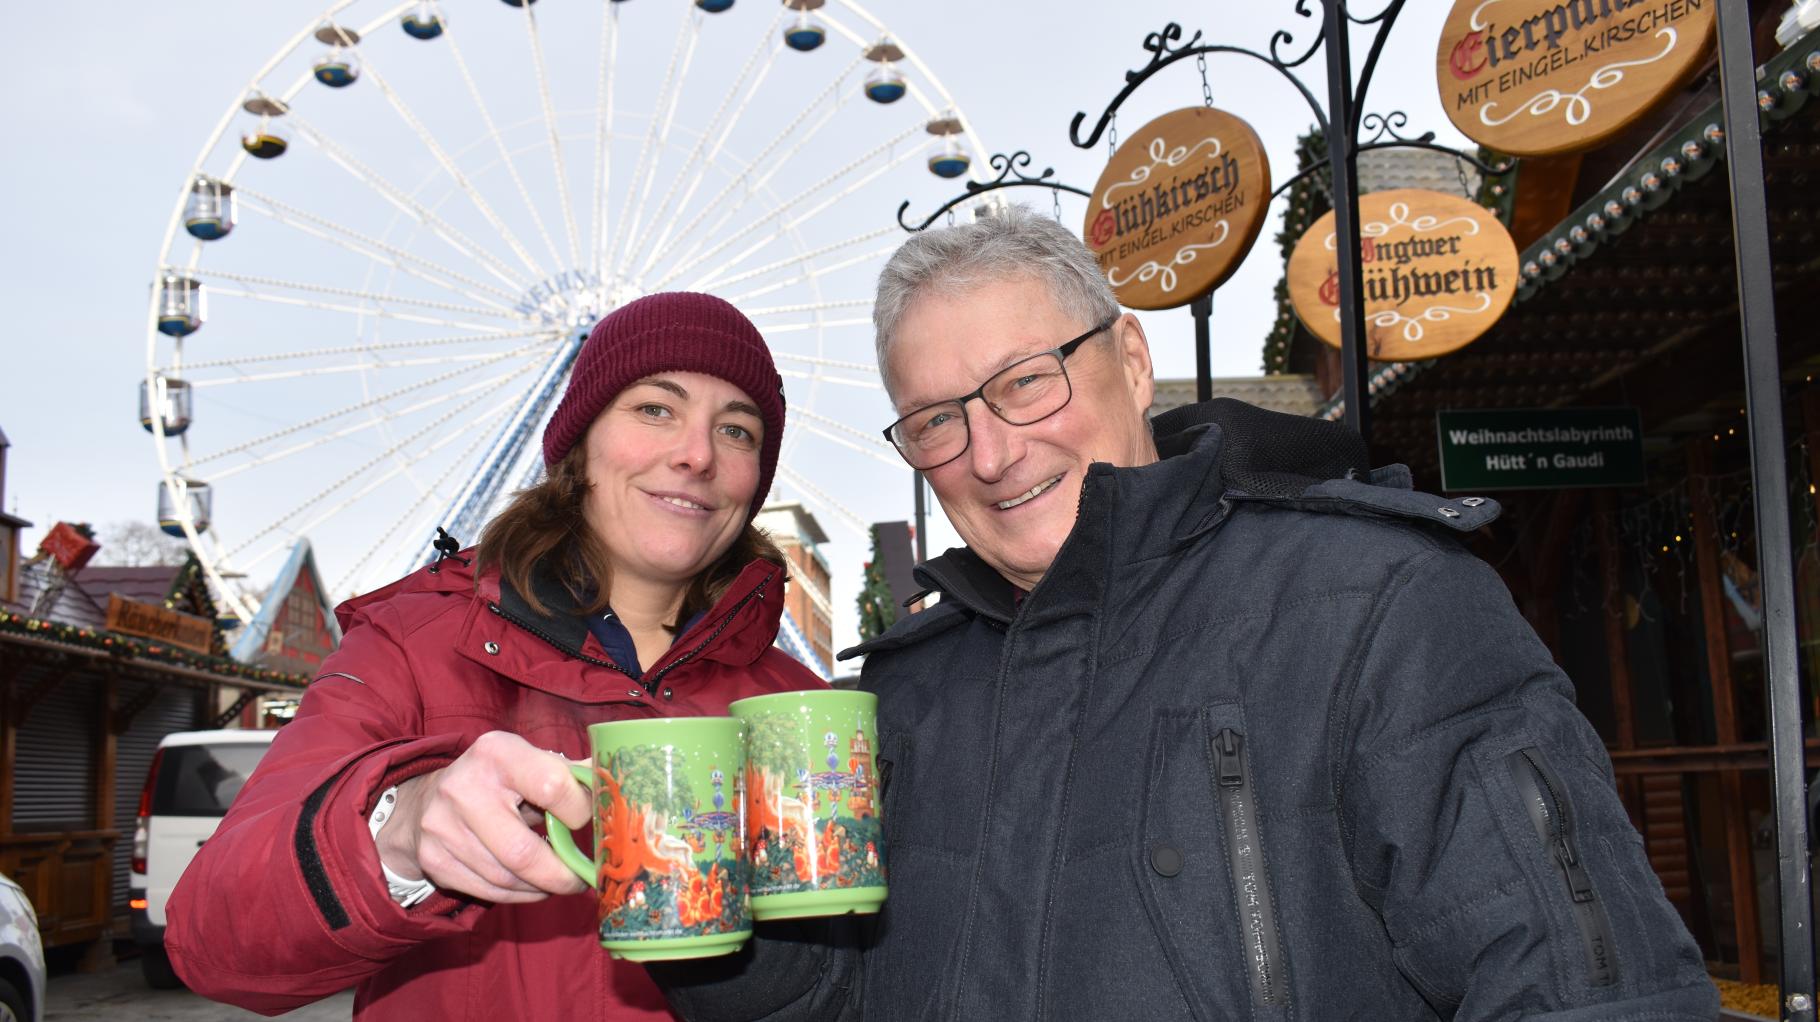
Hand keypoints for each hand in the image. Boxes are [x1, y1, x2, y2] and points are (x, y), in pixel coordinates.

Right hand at [375, 731, 590, 903]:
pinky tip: (530, 886)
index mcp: (498, 753)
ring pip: (507, 878)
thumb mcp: (530, 761)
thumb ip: (570, 774)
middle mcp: (464, 787)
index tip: (586, 822)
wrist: (429, 798)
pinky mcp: (434, 860)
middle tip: (581, 880)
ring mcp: (443, 827)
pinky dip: (518, 895)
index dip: (579, 811)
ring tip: (557, 881)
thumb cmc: (498, 778)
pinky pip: (488, 892)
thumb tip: (616, 787)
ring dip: (541, 887)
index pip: (554, 787)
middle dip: (561, 875)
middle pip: (524, 852)